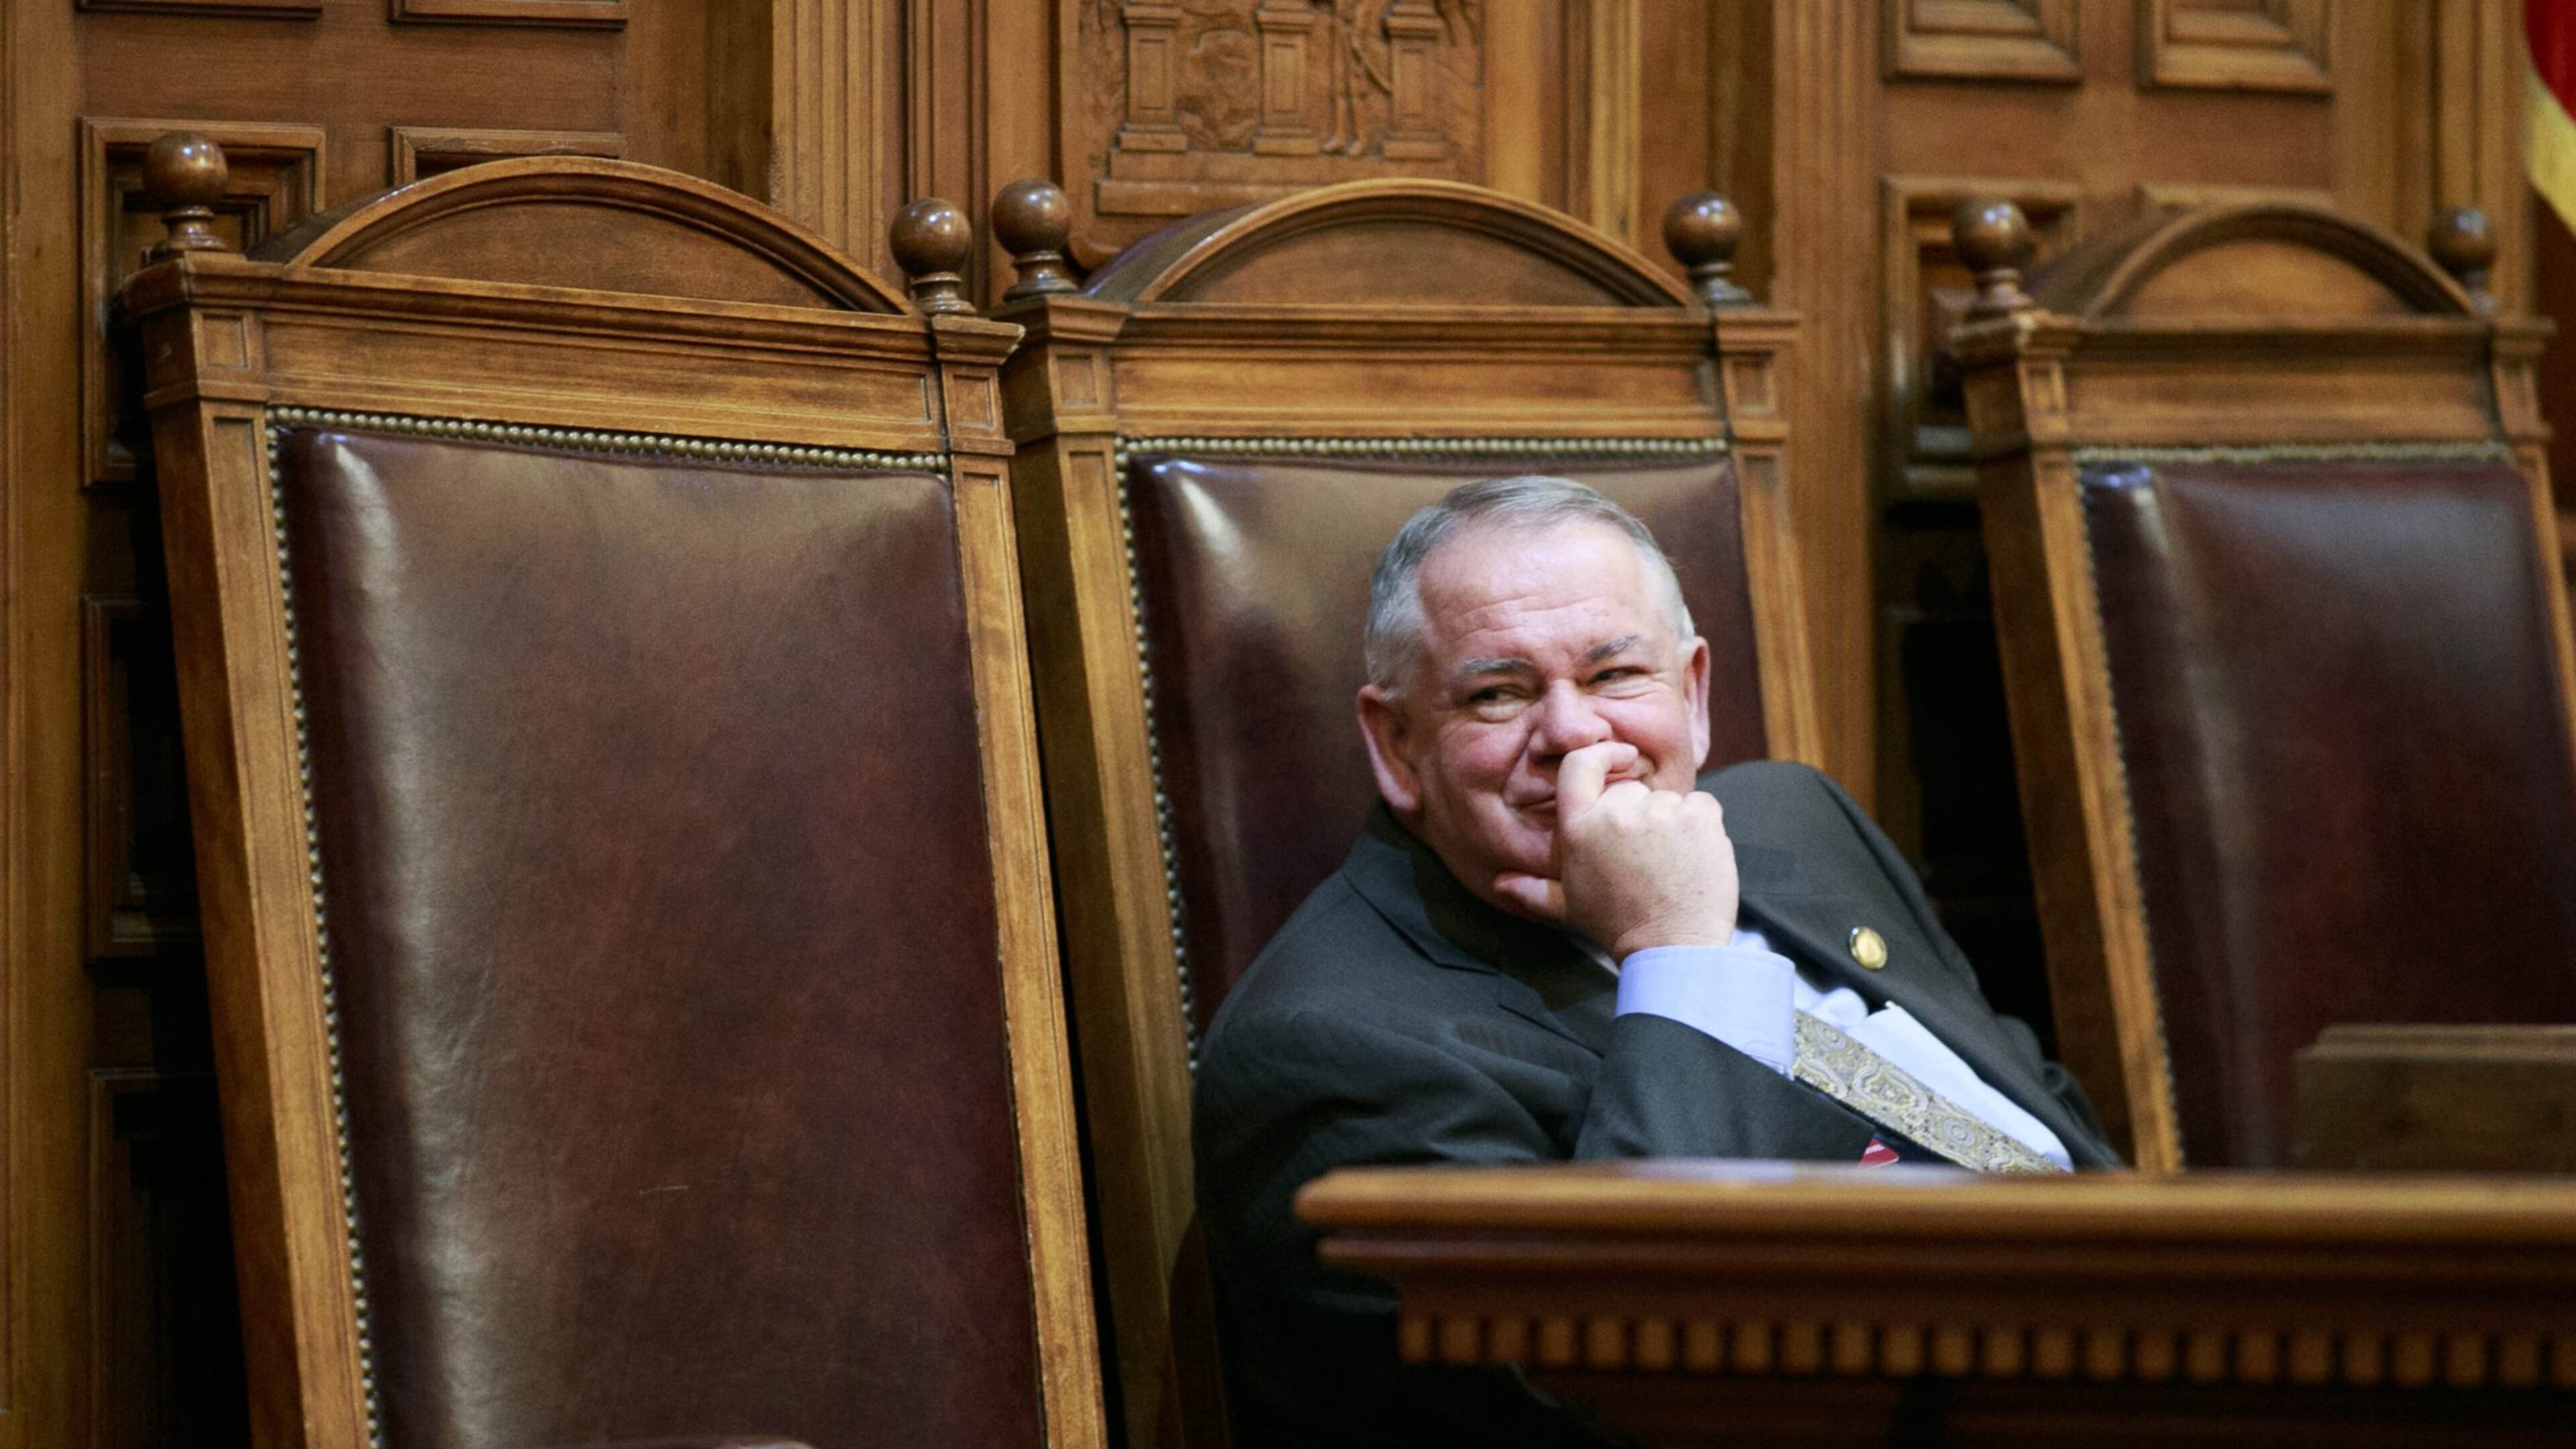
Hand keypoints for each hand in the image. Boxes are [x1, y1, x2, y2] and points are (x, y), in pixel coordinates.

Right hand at [1492, 741, 1738, 958]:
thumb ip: (1533, 890)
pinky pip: (1702, 805)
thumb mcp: (1569, 907)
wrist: (1672, 947)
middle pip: (1631, 790)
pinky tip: (1692, 857)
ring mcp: (1659, 812)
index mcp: (1580, 828)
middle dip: (1639, 815)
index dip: (1601, 754)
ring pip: (1667, 799)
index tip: (1618, 757)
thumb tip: (1501, 883)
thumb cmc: (1619, 926)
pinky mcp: (1697, 816)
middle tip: (1643, 857)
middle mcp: (1616, 813)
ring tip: (1669, 864)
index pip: (1580, 765)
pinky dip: (1700, 826)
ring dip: (1671, 823)